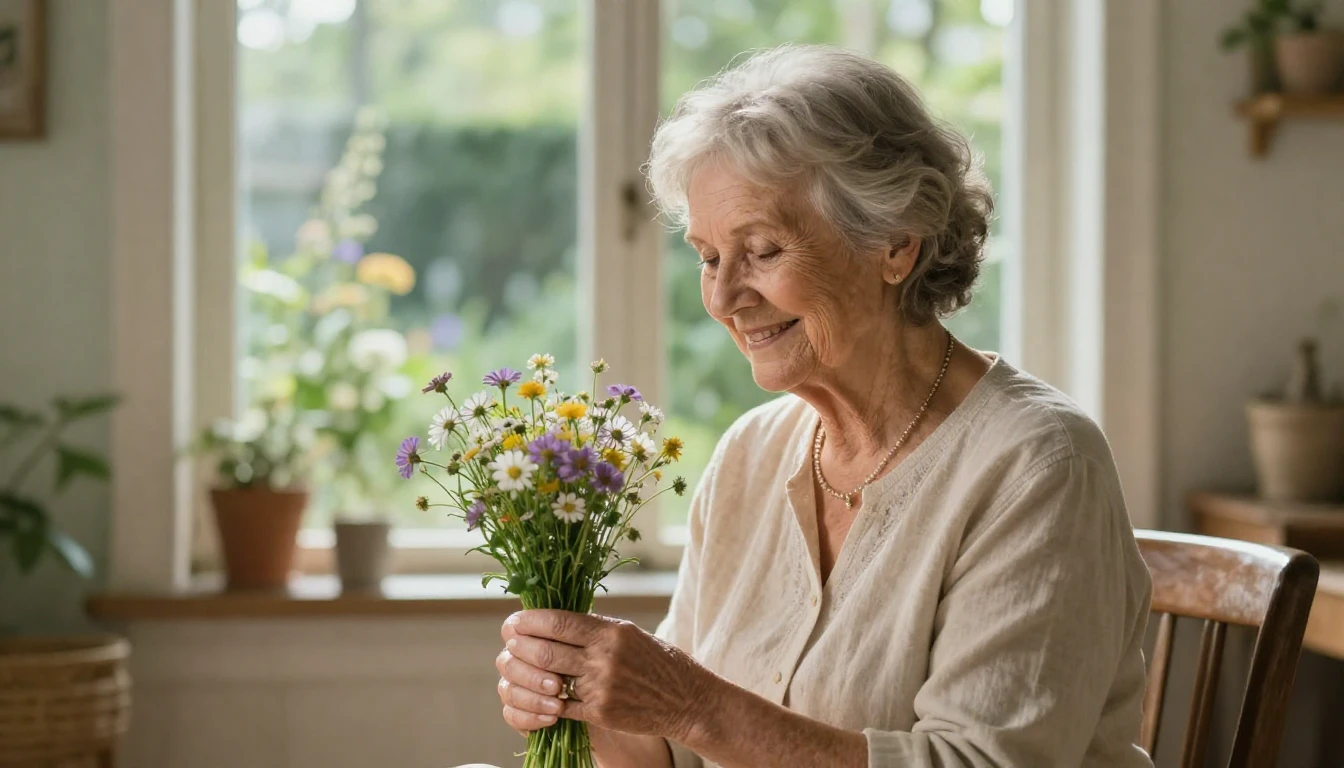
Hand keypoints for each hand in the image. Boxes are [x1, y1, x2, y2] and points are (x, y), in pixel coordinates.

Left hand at [496, 609, 711, 740]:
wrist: (687, 700)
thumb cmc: (658, 661)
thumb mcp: (630, 634)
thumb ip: (594, 629)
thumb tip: (554, 621)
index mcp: (611, 632)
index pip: (558, 621)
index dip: (529, 621)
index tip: (514, 622)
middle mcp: (605, 657)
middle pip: (545, 650)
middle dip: (519, 646)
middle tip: (510, 644)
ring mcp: (601, 687)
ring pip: (547, 679)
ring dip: (526, 674)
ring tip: (518, 668)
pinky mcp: (600, 713)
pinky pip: (561, 706)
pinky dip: (544, 701)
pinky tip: (538, 696)